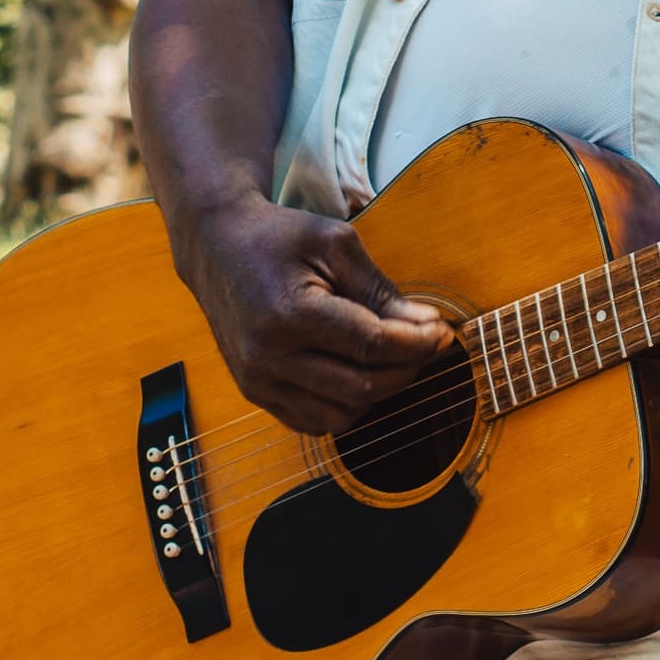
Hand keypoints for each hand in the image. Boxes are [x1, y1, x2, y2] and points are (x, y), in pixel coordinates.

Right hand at [175, 197, 453, 434]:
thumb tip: (429, 327)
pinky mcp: (254, 393)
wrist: (216, 248)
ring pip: (343, 413)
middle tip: (426, 342)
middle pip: (362, 385)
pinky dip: (347, 405)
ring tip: (391, 354)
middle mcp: (268, 357)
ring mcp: (257, 381)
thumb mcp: (336, 245)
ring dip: (379, 389)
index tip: (443, 332)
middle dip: (407, 367)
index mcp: (289, 314)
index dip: (417, 343)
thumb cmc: (280, 238)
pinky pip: (315, 422)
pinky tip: (358, 371)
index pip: (371, 346)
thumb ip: (381, 291)